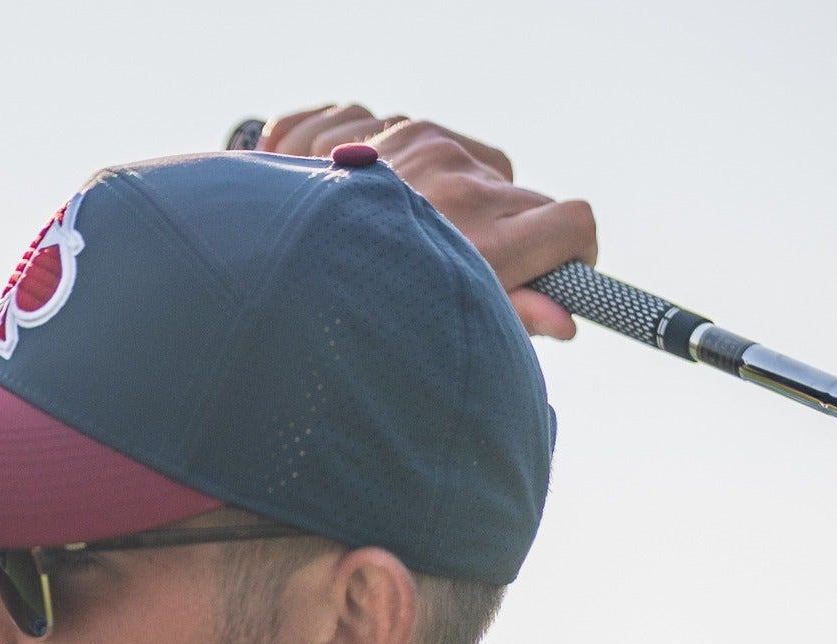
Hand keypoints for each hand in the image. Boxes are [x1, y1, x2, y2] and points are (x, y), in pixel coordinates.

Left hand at [261, 107, 596, 338]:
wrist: (262, 271)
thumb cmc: (354, 318)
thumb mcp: (441, 329)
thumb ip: (512, 315)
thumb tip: (567, 321)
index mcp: (483, 237)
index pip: (572, 220)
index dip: (574, 246)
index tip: (562, 266)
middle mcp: (457, 178)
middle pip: (523, 196)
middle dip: (510, 230)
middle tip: (466, 266)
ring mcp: (418, 140)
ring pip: (478, 166)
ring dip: (457, 198)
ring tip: (406, 237)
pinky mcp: (384, 119)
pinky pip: (431, 140)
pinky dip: (412, 170)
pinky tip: (376, 204)